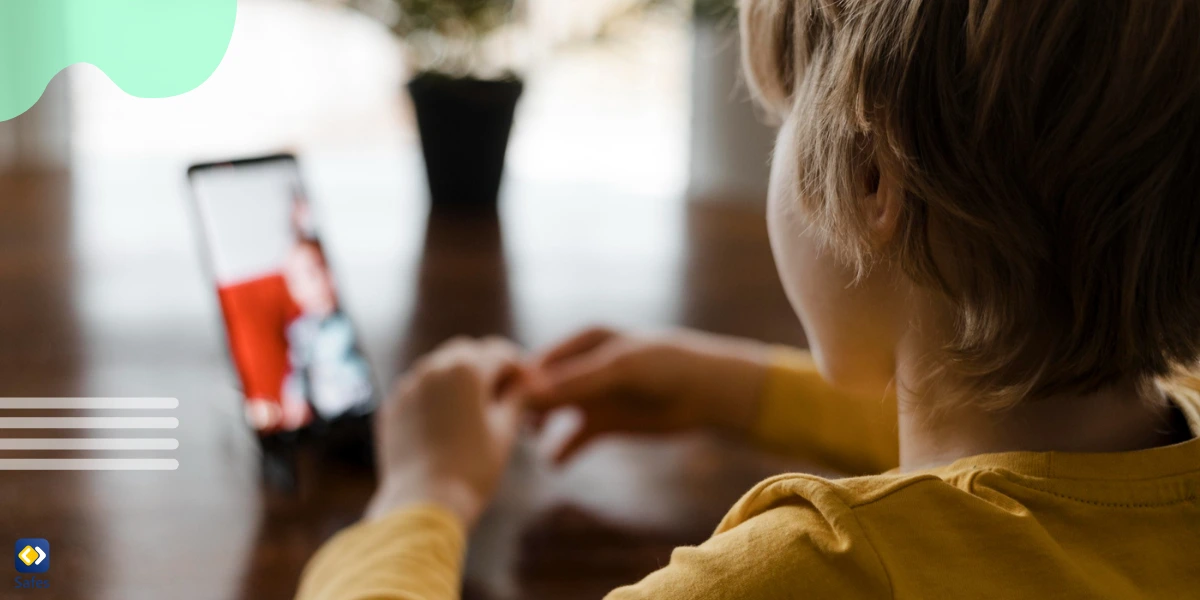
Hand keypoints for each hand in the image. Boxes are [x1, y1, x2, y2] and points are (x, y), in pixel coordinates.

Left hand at [365, 337, 526, 528]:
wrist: (424, 501)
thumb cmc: (473, 467)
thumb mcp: (505, 430)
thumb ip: (517, 397)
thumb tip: (526, 383)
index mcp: (467, 369)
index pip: (499, 352)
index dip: (516, 365)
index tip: (526, 381)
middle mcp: (433, 367)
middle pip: (466, 352)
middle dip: (485, 366)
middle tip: (501, 392)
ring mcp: (408, 386)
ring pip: (438, 368)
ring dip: (457, 378)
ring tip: (473, 407)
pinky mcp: (392, 407)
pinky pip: (418, 390)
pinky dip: (433, 396)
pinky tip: (445, 422)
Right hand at [526, 328, 770, 463]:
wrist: (707, 393)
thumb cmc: (666, 366)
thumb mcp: (618, 369)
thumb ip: (576, 382)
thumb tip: (534, 393)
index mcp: (583, 341)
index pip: (541, 361)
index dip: (520, 382)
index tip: (502, 403)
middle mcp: (582, 368)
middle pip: (542, 389)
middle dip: (526, 407)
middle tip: (508, 427)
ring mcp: (592, 397)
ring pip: (554, 414)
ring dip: (539, 428)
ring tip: (529, 441)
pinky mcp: (604, 424)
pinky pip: (575, 440)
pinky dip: (563, 452)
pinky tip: (554, 464)